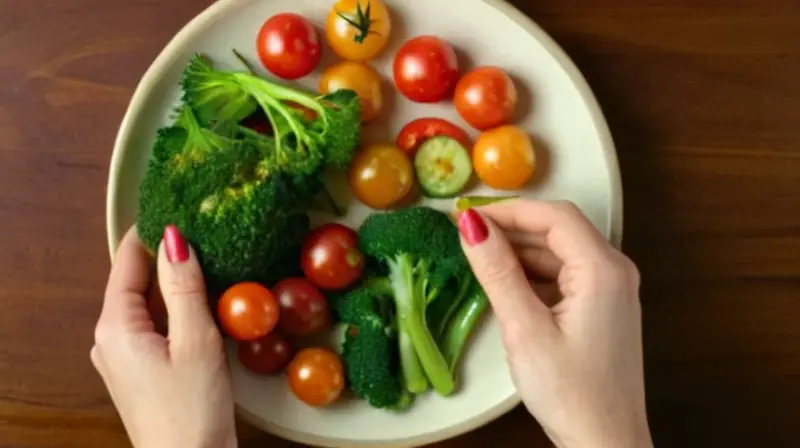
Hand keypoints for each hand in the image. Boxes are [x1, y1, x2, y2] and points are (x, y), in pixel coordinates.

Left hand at [91, 226, 236, 447]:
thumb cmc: (192, 408)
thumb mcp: (194, 339)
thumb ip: (184, 287)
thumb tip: (175, 237)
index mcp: (115, 326)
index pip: (126, 261)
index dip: (151, 232)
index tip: (179, 206)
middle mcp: (110, 338)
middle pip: (136, 282)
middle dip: (167, 258)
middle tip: (206, 232)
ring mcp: (123, 356)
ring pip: (148, 305)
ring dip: (176, 285)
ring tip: (213, 260)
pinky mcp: (141, 371)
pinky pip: (155, 326)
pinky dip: (177, 310)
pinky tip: (206, 304)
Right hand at [457, 200, 650, 447]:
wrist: (605, 444)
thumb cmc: (570, 392)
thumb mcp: (525, 329)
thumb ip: (498, 272)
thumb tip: (471, 226)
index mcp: (603, 270)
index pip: (554, 216)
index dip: (509, 210)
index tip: (468, 217)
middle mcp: (614, 271)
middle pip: (559, 230)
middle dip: (512, 228)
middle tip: (467, 235)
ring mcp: (611, 291)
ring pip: (560, 252)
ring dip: (521, 251)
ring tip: (479, 258)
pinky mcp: (602, 309)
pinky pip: (565, 275)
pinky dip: (534, 273)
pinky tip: (506, 284)